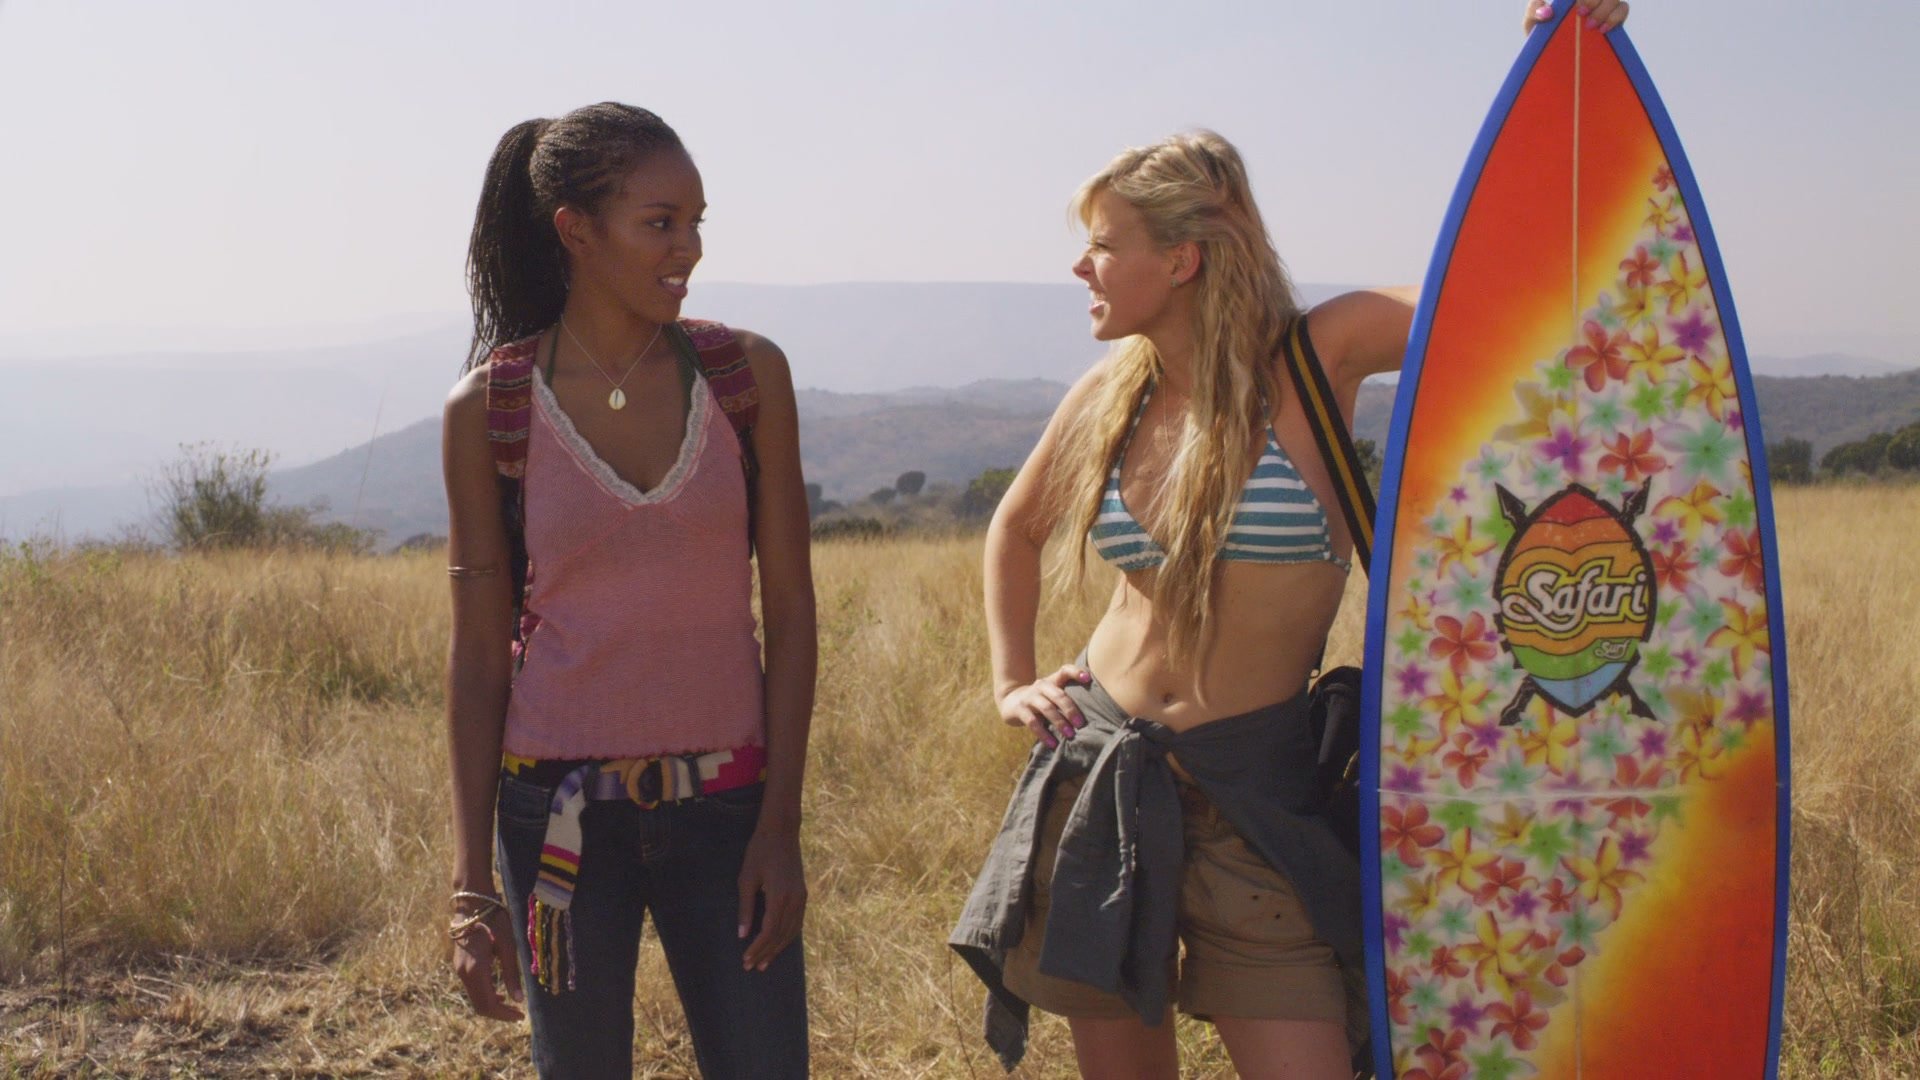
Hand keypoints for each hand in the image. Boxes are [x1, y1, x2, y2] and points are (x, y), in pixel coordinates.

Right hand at [451, 897, 523, 1020]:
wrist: (472, 903)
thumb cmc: (494, 920)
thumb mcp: (508, 946)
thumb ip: (511, 974)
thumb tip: (518, 1000)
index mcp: (476, 970)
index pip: (488, 1004)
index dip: (504, 1015)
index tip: (520, 1017)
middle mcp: (464, 973)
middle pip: (479, 1005)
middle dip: (498, 1013)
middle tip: (518, 1014)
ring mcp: (459, 969)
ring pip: (474, 997)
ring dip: (491, 1005)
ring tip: (511, 1006)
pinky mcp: (459, 965)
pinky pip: (472, 987)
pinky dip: (485, 995)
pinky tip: (499, 993)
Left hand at [738, 826, 806, 970]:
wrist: (782, 831)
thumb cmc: (759, 852)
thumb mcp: (747, 879)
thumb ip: (746, 908)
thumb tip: (742, 934)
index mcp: (779, 896)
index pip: (769, 931)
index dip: (757, 948)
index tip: (745, 960)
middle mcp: (794, 900)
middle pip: (781, 935)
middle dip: (766, 953)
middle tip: (752, 967)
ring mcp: (801, 897)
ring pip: (792, 931)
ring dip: (778, 948)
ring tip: (765, 962)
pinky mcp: (802, 894)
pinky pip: (797, 922)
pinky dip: (788, 936)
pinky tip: (779, 943)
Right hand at [998, 664, 1092, 748]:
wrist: (1010, 701)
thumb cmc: (1040, 700)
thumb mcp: (1052, 693)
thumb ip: (1067, 697)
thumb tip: (1095, 713)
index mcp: (1052, 681)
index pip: (1065, 670)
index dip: (1076, 672)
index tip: (1088, 679)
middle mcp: (1040, 686)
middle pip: (1058, 694)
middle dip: (1071, 709)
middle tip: (1081, 724)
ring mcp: (1029, 697)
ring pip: (1046, 708)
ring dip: (1059, 722)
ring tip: (1070, 735)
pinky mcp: (1019, 710)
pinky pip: (1032, 722)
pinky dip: (1043, 734)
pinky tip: (1053, 744)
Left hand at [1524, 0, 1629, 32]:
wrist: (1553, 61)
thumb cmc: (1542, 39)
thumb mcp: (1532, 27)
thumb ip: (1533, 14)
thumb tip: (1546, 11)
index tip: (1576, 6)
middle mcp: (1587, 0)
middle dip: (1592, 0)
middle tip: (1581, 13)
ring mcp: (1602, 8)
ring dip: (1604, 9)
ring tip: (1590, 25)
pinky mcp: (1613, 19)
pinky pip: (1623, 9)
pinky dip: (1616, 17)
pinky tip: (1603, 30)